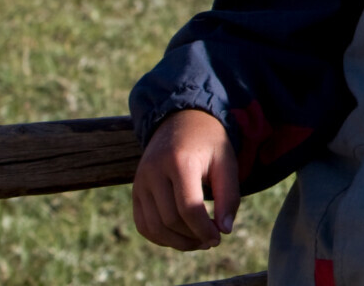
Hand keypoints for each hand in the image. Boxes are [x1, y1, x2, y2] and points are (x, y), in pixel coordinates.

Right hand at [132, 109, 239, 250]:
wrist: (181, 121)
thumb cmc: (209, 144)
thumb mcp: (226, 162)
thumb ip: (228, 196)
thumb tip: (224, 231)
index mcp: (180, 161)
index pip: (189, 207)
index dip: (204, 229)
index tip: (218, 239)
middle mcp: (154, 171)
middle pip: (170, 219)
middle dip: (193, 237)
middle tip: (212, 241)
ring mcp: (140, 181)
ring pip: (154, 226)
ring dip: (177, 242)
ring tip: (198, 242)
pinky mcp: (135, 190)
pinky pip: (143, 224)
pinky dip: (160, 237)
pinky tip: (180, 237)